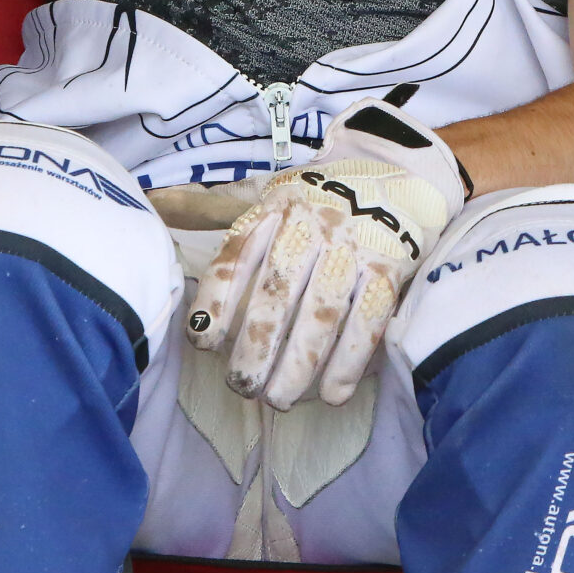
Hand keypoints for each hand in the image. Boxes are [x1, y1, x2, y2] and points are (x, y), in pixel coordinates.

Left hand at [185, 98, 470, 408]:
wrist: (399, 172)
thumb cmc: (323, 198)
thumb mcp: (276, 194)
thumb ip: (231, 216)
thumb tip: (174, 230)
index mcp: (278, 207)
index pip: (239, 254)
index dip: (218, 300)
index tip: (202, 340)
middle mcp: (313, 224)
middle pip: (279, 292)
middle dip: (257, 346)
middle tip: (243, 385)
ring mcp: (354, 245)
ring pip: (322, 312)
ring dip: (298, 363)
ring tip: (279, 399)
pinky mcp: (390, 266)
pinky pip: (368, 319)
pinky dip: (349, 361)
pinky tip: (332, 394)